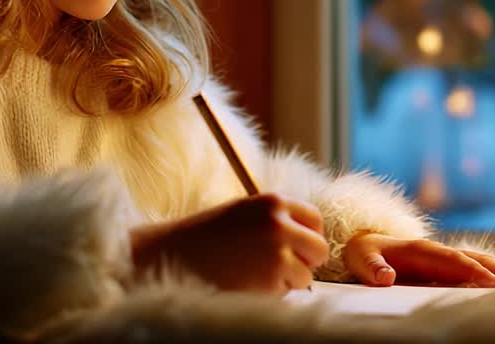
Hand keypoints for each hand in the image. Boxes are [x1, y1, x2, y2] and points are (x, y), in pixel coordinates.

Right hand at [130, 193, 328, 293]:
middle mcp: (280, 222)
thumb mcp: (245, 213)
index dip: (308, 236)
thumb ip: (277, 220)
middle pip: (319, 247)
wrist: (175, 256)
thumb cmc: (207, 237)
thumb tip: (309, 239)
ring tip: (256, 274)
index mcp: (273, 201)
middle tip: (284, 267)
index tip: (298, 247)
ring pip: (307, 275)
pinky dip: (274, 293)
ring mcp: (278, 250)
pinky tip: (248, 283)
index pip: (314, 219)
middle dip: (306, 261)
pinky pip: (288, 292)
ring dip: (288, 281)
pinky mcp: (272, 277)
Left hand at [342, 232, 494, 287]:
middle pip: (471, 258)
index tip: (491, 282)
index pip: (450, 260)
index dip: (471, 270)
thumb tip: (386, 277)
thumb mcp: (362, 259)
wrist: (365, 243)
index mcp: (419, 249)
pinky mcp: (446, 265)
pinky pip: (474, 266)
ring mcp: (444, 257)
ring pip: (478, 260)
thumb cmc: (364, 254)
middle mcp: (437, 250)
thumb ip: (374, 268)